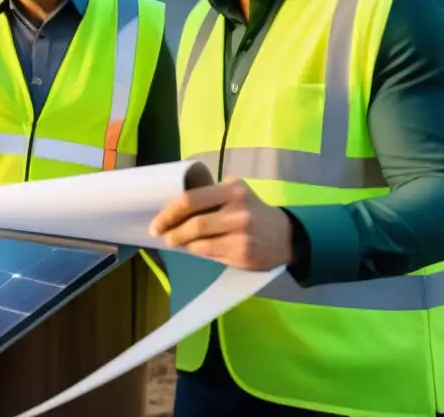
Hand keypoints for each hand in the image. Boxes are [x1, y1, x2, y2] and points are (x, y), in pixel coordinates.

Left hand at [148, 179, 292, 270]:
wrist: (286, 236)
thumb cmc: (252, 212)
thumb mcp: (235, 195)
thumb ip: (210, 197)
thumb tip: (173, 211)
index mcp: (232, 190)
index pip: (190, 200)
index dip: (169, 213)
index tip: (157, 222)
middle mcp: (238, 210)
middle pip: (194, 223)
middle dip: (172, 231)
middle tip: (164, 235)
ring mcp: (242, 233)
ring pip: (199, 241)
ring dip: (183, 243)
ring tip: (177, 242)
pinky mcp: (243, 253)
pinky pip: (210, 253)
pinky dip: (196, 251)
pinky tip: (194, 249)